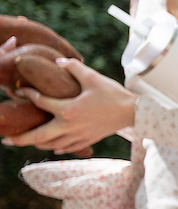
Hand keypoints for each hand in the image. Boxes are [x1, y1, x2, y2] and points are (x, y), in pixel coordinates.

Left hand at [6, 59, 135, 151]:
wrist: (134, 112)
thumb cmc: (113, 94)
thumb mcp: (93, 77)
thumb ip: (73, 67)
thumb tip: (58, 61)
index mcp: (68, 110)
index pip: (41, 103)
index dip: (28, 95)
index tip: (21, 91)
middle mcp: (69, 126)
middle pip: (38, 136)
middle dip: (19, 138)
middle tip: (5, 139)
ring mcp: (78, 136)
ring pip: (50, 145)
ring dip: (35, 143)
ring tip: (25, 141)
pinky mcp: (87, 140)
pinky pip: (67, 148)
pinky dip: (56, 148)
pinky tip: (52, 147)